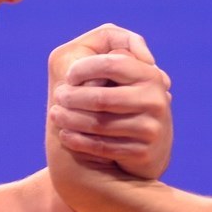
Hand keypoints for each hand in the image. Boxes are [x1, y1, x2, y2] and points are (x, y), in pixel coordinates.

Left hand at [46, 24, 172, 180]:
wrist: (144, 150)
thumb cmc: (123, 103)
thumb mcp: (121, 78)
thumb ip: (108, 59)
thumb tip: (96, 58)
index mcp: (149, 75)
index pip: (112, 63)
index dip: (84, 68)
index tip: (69, 75)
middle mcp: (156, 100)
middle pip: (102, 98)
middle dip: (72, 97)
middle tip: (57, 95)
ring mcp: (151, 128)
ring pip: (100, 124)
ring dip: (70, 119)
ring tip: (56, 114)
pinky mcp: (142, 153)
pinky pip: (102, 146)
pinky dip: (78, 140)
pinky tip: (65, 135)